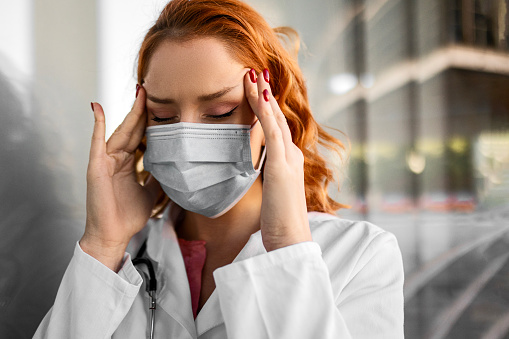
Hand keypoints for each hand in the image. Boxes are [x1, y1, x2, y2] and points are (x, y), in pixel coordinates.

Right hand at [81, 86, 159, 270]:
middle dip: (143, 109)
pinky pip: (96, 142)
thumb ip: (157, 175)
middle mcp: (117, 158)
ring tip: (139, 93)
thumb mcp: (150, 191)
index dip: (151, 120)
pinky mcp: (96, 166)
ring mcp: (106, 160)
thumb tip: (172, 164)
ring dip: (130, 112)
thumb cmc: (129, 215)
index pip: (142, 136)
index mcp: (129, 163)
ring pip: (121, 131)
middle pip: (133, 129)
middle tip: (151, 89)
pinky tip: (97, 107)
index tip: (162, 104)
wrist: (113, 234)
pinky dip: (96, 124)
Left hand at [244, 69, 311, 251]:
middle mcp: (292, 155)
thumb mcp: (272, 192)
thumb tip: (261, 166)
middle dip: (265, 93)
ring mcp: (289, 159)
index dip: (266, 108)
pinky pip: (272, 133)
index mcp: (289, 161)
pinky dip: (266, 113)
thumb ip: (269, 175)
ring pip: (275, 120)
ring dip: (264, 95)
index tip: (257, 89)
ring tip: (254, 74)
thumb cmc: (279, 220)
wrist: (290, 239)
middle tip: (255, 71)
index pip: (276, 128)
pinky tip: (260, 96)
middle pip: (276, 118)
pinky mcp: (282, 166)